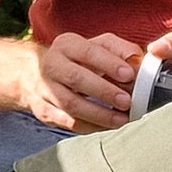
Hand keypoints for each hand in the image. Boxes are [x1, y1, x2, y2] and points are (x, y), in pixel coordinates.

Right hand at [25, 31, 142, 130]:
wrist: (32, 71)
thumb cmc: (75, 59)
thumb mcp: (94, 45)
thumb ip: (118, 49)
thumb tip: (138, 61)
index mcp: (66, 45)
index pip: (88, 52)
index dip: (109, 64)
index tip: (129, 75)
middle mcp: (52, 64)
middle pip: (77, 79)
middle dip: (104, 91)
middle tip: (127, 102)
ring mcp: (44, 89)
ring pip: (71, 104)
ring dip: (98, 114)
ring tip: (120, 119)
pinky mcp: (43, 110)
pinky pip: (67, 122)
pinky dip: (89, 126)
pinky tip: (105, 126)